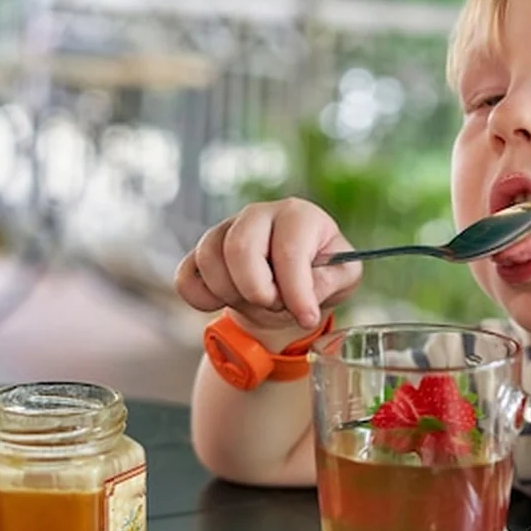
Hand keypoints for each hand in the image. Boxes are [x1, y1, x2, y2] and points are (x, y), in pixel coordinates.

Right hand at [175, 198, 361, 331]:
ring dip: (234, 296)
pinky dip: (202, 299)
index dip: (296, 290)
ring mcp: (224, 230)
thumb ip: (333, 280)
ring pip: (210, 261)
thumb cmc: (320, 275)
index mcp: (298, 215)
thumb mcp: (344, 277)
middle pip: (240, 248)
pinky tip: (225, 302)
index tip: (305, 316)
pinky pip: (186, 277)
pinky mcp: (200, 252)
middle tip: (276, 305)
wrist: (291, 286)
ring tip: (258, 302)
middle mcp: (258, 214)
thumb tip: (308, 290)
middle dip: (258, 291)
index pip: (288, 250)